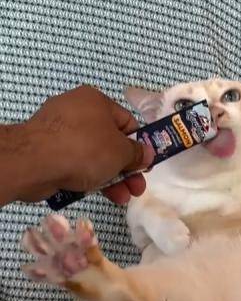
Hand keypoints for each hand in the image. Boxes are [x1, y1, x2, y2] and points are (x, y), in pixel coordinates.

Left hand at [3, 85, 153, 205]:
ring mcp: (59, 131)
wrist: (34, 162)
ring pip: (92, 155)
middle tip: (135, 189)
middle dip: (125, 168)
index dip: (139, 145)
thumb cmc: (85, 149)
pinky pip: (73, 162)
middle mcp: (77, 111)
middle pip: (109, 141)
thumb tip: (147, 154)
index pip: (127, 122)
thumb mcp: (120, 152)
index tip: (144, 166)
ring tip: (120, 198)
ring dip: (109, 177)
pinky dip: (85, 176)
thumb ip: (137, 154)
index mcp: (96, 101)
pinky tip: (94, 192)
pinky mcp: (46, 149)